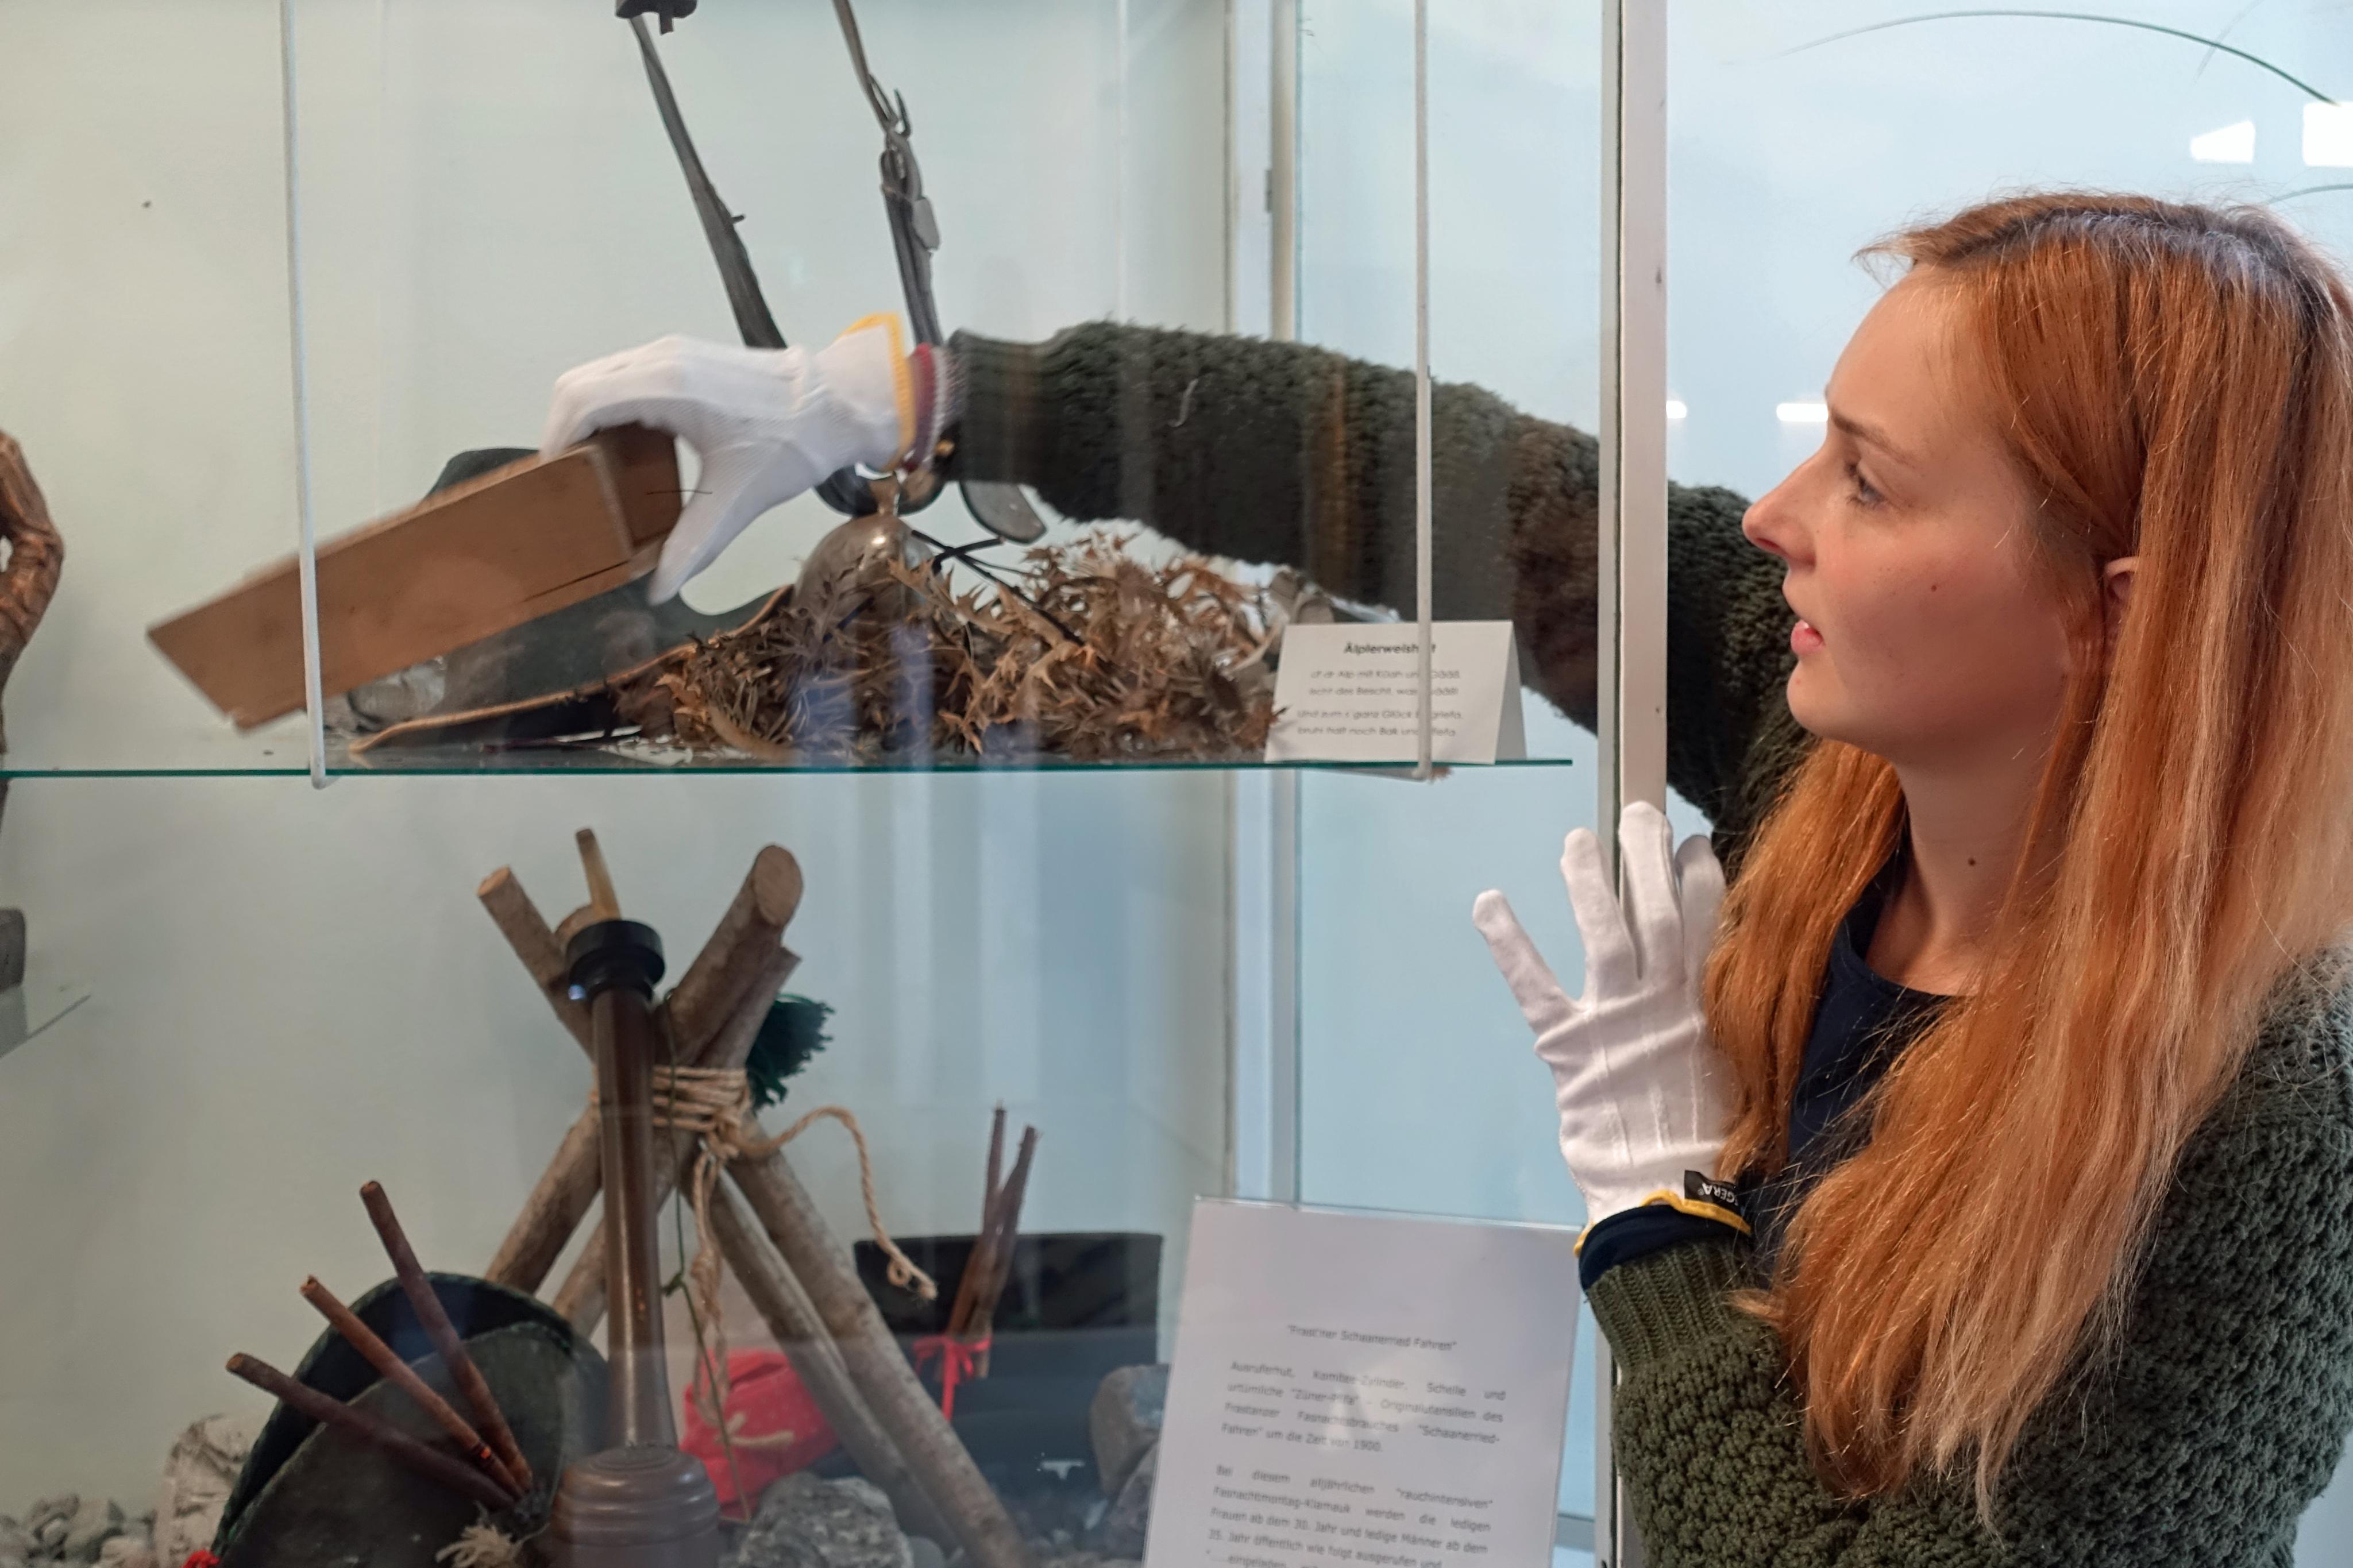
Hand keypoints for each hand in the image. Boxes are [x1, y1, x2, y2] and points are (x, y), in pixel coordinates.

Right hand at [540, 317, 917, 602]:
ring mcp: (672, 351)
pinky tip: (623, 449)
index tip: (552, 482)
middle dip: (563, 429)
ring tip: (590, 469)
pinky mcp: (684, 357)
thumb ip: (693, 545)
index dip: (555, 438)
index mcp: (667, 384)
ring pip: (600, 376)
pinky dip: (610, 407)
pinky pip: (626, 376)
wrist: (839, 403)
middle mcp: (661, 358)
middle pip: (579, 383)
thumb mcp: (739, 501)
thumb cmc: (791, 445)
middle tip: (569, 482)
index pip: (581, 400)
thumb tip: (657, 590)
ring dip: (585, 417)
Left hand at [1472, 801, 1733, 1230]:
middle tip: (1640, 813)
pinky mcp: (1568, 1043)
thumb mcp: (1739, 1074)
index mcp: (1710, 1007)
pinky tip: (1488, 902)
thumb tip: (1734, 990)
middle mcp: (1664, 1001)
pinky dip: (1510, 943)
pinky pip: (1534, 985)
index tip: (1695, 844)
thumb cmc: (1711, 1144)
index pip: (1709, 923)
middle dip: (1649, 857)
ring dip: (1590, 882)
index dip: (1700, 879)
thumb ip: (1730, 1025)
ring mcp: (1614, 1018)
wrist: (1671, 1192)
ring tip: (1577, 841)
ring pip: (1605, 933)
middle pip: (1658, 912)